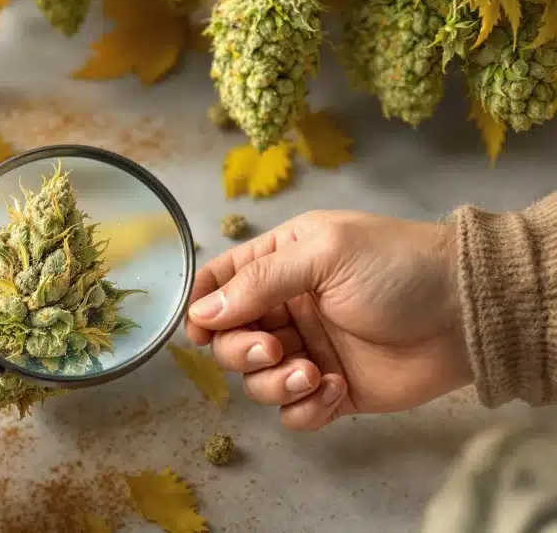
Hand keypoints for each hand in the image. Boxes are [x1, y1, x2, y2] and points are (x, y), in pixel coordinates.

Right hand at [186, 210, 472, 430]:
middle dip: (240, 350)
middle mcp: (287, 308)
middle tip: (273, 347)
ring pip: (256, 381)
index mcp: (281, 264)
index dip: (201, 308)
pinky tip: (334, 390)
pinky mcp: (331, 391)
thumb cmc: (396, 267)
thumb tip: (201, 313)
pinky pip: (292, 413)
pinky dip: (304, 408)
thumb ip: (259, 282)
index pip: (220, 283)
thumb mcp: (323, 254)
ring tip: (312, 372)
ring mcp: (308, 350)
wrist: (467, 313)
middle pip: (229, 339)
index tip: (199, 331)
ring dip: (274, 382)